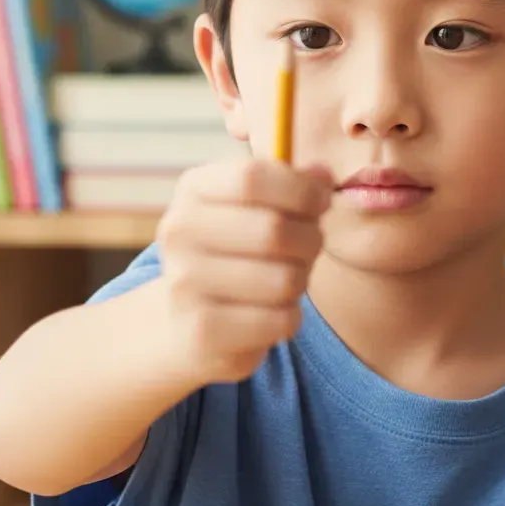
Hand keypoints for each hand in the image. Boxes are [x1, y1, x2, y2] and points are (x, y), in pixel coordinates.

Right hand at [155, 158, 332, 385]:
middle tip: (311, 246)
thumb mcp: (257, 209)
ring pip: (284, 279)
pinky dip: (289, 316)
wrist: (186, 322)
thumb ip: (293, 187)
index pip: (252, 177)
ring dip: (301, 280)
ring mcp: (184, 283)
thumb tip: (324, 174)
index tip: (322, 201)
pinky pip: (281, 320)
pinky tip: (271, 312)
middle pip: (273, 229)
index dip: (300, 189)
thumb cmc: (236, 252)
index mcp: (192, 190)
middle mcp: (179, 232)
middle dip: (310, 239)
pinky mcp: (203, 330)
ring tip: (287, 280)